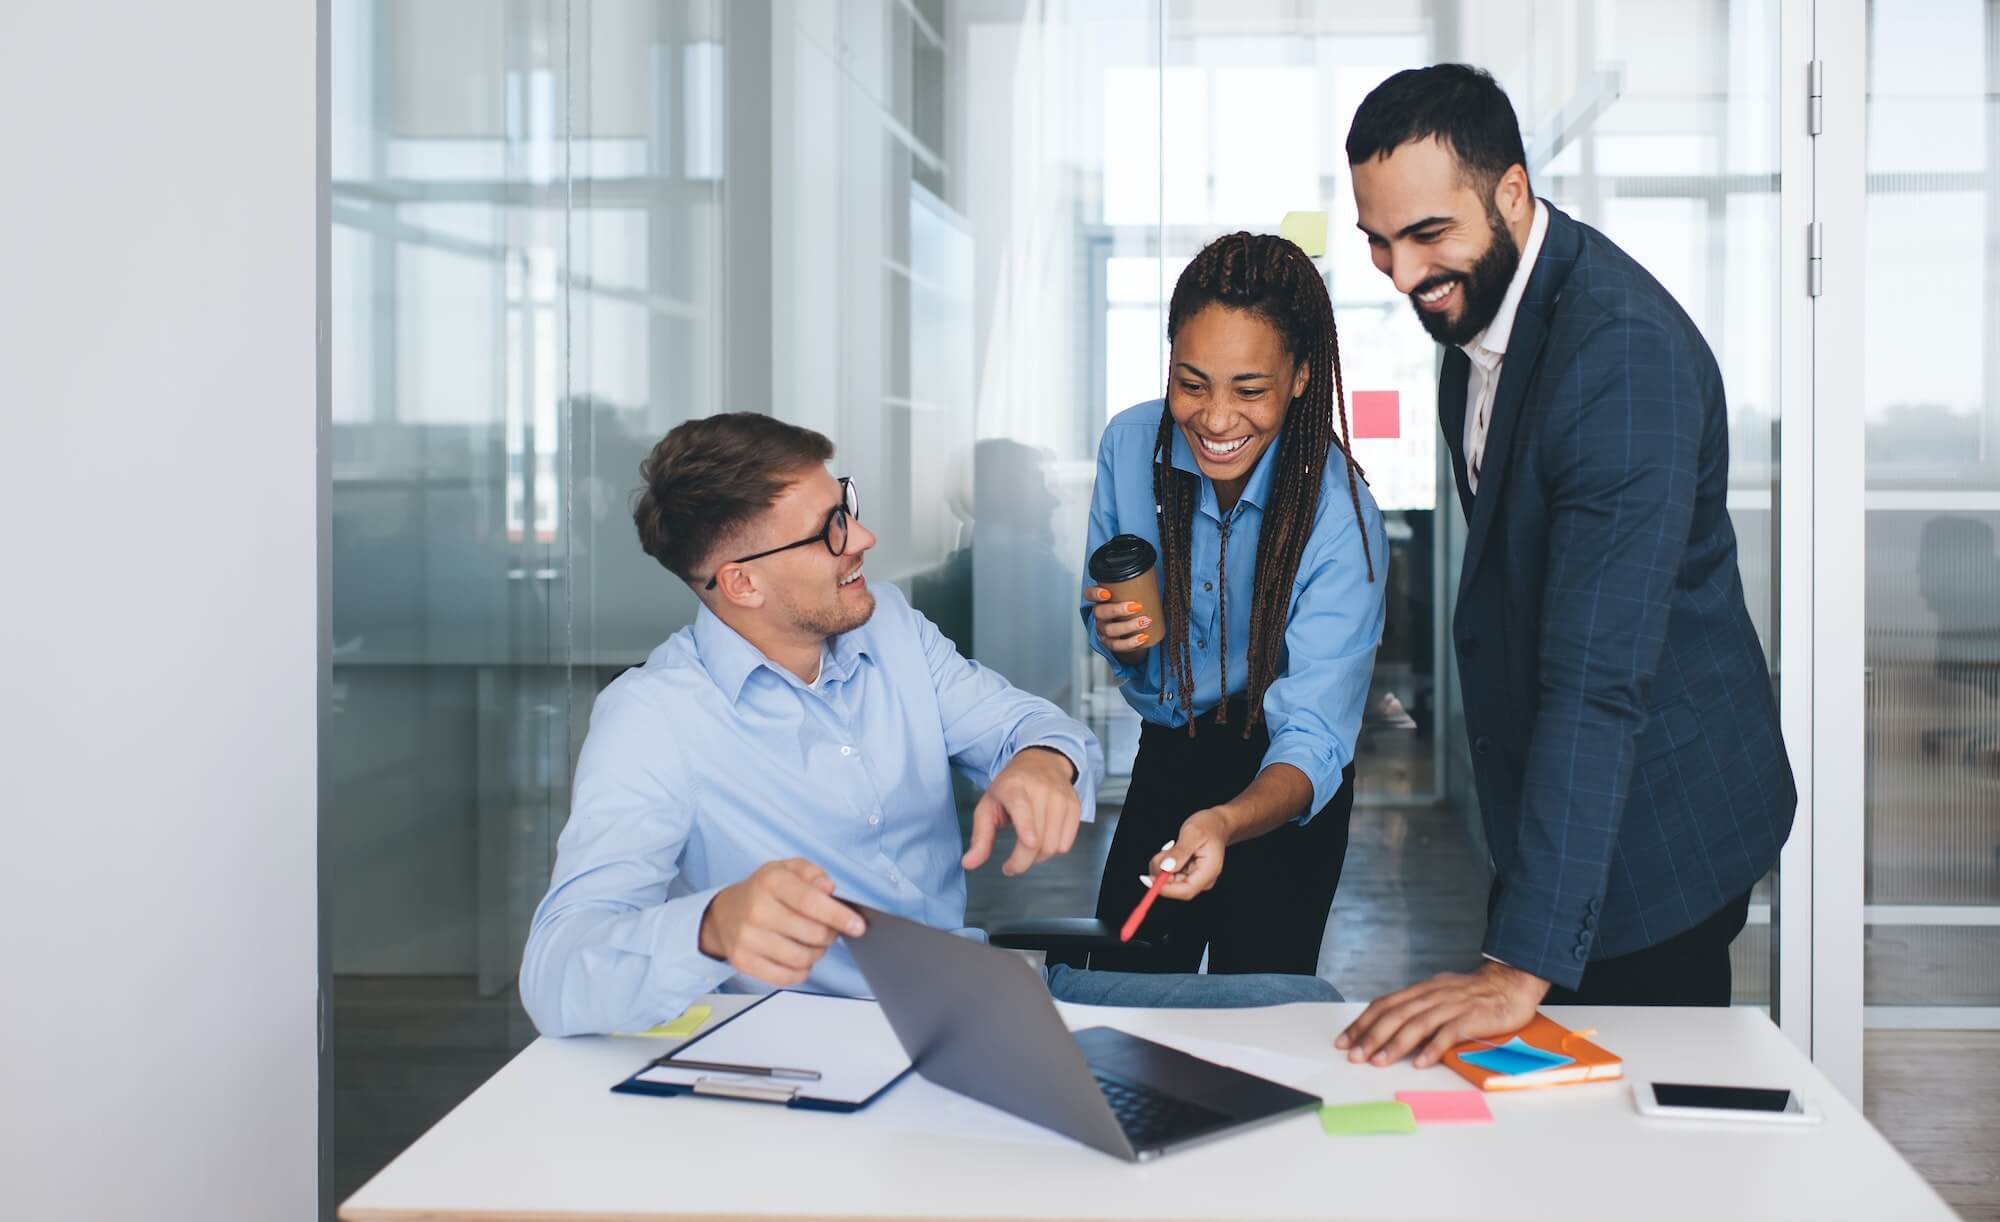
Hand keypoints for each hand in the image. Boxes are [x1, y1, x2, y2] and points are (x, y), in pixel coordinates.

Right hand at [697, 859, 865, 986]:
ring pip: (802, 958)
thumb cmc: (764, 891)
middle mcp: (757, 909)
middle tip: (828, 929)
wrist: (724, 914)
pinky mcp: (743, 961)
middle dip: (830, 934)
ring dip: (817, 953)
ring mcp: (747, 938)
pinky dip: (801, 970)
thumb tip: (828, 888)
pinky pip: (787, 977)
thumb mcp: (788, 869)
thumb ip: (813, 874)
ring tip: (812, 942)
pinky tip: (798, 956)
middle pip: (812, 933)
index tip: (857, 925)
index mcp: (771, 881)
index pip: (810, 901)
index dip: (838, 915)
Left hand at [962, 746, 1081, 875]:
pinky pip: (1066, 843)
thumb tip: (969, 863)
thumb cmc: (1010, 787)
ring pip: (1053, 845)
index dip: (1027, 827)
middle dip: (1022, 861)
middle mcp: (1040, 789)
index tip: (1029, 842)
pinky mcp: (1074, 805)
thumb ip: (980, 837)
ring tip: (1027, 848)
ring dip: (1038, 858)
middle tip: (1012, 865)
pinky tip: (1044, 840)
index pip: (1022, 808)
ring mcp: (1060, 797)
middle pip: (1038, 839)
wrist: (1041, 761)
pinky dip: (1054, 850)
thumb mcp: (988, 806)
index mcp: (1013, 787)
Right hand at [1085, 586, 1151, 654]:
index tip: (1107, 593)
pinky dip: (1130, 643)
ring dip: (1128, 626)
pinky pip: (1117, 646)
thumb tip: (1154, 572)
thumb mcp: (1133, 594)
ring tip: (1145, 621)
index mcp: (1101, 600)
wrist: (1133, 630)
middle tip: (1136, 606)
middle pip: (1100, 612)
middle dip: (1118, 609)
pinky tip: (1142, 637)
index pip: (1089, 594)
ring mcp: (1103, 631)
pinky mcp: (1110, 644)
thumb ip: (1139, 583)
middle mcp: (1099, 616)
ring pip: (1109, 630)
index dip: (1095, 594)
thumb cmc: (1133, 607)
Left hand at [1145, 807, 1231, 899]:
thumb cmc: (1208, 826)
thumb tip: (1166, 868)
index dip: (1165, 889)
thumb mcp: (1193, 833)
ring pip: (1170, 881)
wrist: (1217, 823)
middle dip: (1161, 872)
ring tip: (1171, 847)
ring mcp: (1195, 878)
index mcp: (1208, 872)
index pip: (1186, 890)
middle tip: (1162, 852)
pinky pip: (1171, 874)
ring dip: (1162, 865)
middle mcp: (1203, 879)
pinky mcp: (1188, 874)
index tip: (1148, 879)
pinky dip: (1165, 863)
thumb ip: (1180, 852)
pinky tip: (1173, 851)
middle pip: (1175, 887)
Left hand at [1334, 961, 1550, 1067]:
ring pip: (1417, 1024)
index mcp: (1421, 990)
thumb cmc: (1473, 995)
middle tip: (1354, 1056)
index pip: (1384, 1004)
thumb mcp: (1439, 995)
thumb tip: (1388, 1030)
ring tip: (1378, 1062)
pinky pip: (1448, 1034)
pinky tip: (1420, 1063)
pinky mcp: (1471, 1018)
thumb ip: (1417, 1009)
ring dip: (1395, 1044)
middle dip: (1371, 1036)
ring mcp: (1451, 1005)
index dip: (1362, 1022)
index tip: (1344, 1040)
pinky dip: (1432, 1048)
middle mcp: (1432, 995)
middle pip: (1395, 1015)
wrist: (1511, 984)